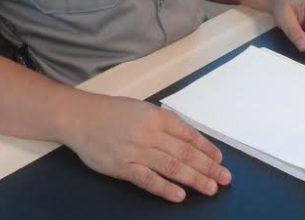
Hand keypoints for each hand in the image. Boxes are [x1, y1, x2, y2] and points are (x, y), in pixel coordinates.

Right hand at [63, 94, 231, 201]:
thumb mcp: (142, 109)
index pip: (188, 134)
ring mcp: (135, 150)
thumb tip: (188, 140)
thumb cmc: (112, 112)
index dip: (206, 148)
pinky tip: (179, 195)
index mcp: (156, 116)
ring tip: (210, 188)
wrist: (79, 117)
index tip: (220, 160)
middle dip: (207, 166)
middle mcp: (149, 132)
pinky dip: (164, 188)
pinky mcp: (122, 166)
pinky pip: (147, 179)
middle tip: (224, 178)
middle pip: (184, 152)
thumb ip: (163, 123)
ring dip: (193, 178)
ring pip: (171, 166)